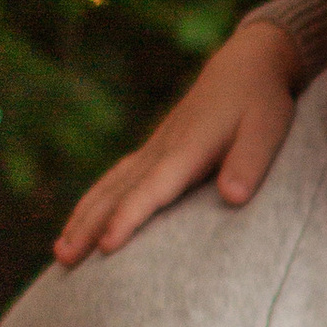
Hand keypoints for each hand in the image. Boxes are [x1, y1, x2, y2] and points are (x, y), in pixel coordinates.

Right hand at [54, 19, 297, 263]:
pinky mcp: (153, 152)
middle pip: (117, 193)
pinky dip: (92, 204)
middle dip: (88, 226)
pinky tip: (79, 223)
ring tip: (60, 253)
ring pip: (108, 187)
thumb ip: (249, 164)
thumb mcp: (266, 131)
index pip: (152, 189)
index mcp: (187, 150)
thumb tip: (233, 197)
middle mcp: (161, 151)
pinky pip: (113, 181)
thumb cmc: (260, 102)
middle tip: (63, 260)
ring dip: (81, 218)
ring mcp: (153, 150)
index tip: (106, 246)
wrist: (245, 65)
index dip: (128, 218)